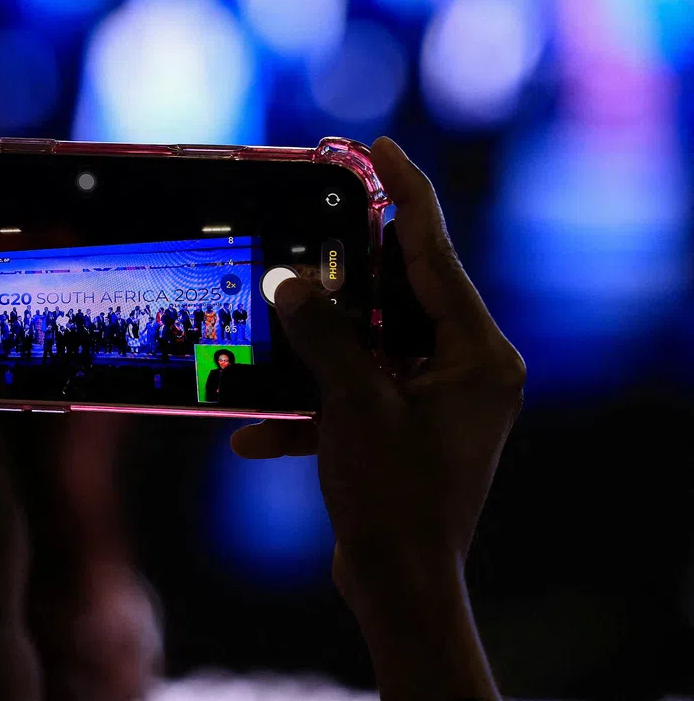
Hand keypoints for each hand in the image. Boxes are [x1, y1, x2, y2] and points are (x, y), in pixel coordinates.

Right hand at [231, 137, 523, 699]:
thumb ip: (322, 334)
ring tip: (274, 310)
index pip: (435, 254)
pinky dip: (311, 405)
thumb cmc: (394, 497)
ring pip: (369, 341)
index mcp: (477, 354)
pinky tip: (258, 431)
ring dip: (317, 341)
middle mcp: (465, 368)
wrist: (398, 587)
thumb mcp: (353, 404)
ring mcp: (435, 400)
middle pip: (399, 293)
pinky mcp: (403, 426)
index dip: (404, 193)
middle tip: (306, 217)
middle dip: (345, 267)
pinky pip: (353, 392)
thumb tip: (287, 279)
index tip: (375, 147)